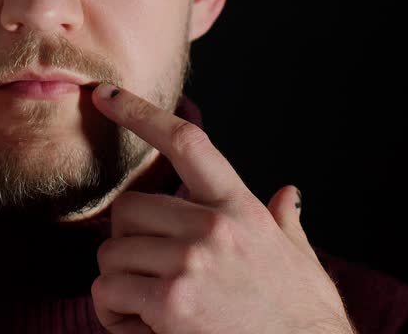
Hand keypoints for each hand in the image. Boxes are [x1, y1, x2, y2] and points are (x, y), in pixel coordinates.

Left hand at [89, 84, 354, 333]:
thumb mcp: (300, 260)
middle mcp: (213, 227)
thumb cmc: (303, 318)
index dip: (139, 113)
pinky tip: (145, 330)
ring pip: (110, 255)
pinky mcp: (172, 303)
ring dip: (119, 285)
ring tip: (151, 310)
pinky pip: (108, 294)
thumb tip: (288, 195)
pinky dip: (114, 316)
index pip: (185, 143)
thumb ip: (284, 223)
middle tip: (149, 276)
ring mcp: (190, 264)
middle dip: (127, 243)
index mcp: (240, 209)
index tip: (104, 96)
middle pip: (126, 209)